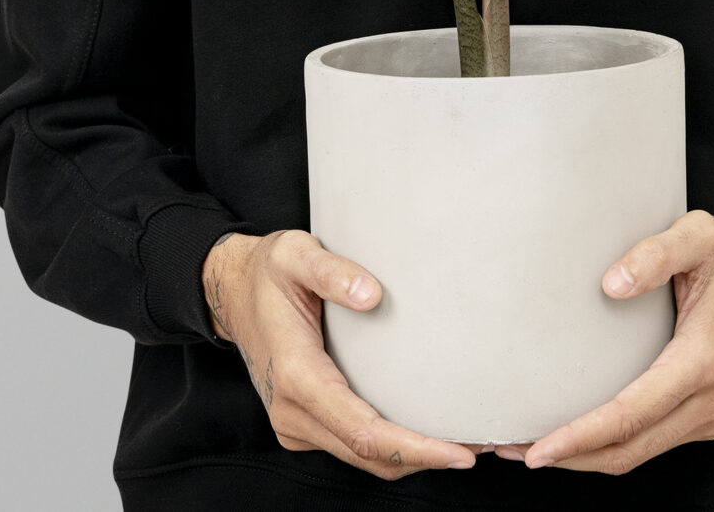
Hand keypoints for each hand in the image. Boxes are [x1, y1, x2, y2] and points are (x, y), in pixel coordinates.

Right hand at [202, 229, 478, 479]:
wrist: (230, 292)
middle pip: (370, 456)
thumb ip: (330, 270)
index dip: (415, 448)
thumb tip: (372, 293)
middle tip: (483, 448)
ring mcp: (295, 423)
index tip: (459, 453)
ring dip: (413, 459)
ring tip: (466, 444)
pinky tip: (426, 432)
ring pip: (363, 459)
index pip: (364, 432)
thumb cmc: (266, 272)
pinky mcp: (303, 423)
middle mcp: (292, 412)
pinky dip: (392, 449)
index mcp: (296, 376)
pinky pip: (352, 448)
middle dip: (427, 459)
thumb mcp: (293, 254)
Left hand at [505, 211, 713, 473]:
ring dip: (584, 458)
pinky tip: (573, 435)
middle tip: (512, 449)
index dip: (581, 437)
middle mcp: (710, 400)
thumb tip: (612, 284)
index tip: (538, 448)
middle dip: (570, 457)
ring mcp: (710, 414)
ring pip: (637, 454)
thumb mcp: (698, 235)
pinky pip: (649, 443)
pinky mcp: (703, 417)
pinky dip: (608, 447)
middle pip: (629, 449)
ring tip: (530, 446)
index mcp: (703, 361)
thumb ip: (656, 253)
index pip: (632, 415)